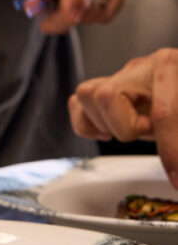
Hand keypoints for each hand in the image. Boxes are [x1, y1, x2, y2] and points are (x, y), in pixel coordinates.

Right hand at [68, 49, 177, 185]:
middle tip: (149, 135)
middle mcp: (140, 67)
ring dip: (107, 123)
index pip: (163, 112)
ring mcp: (119, 77)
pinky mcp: (106, 90)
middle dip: (126, 127)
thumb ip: (177, 134)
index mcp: (170, 66)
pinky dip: (88, 124)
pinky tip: (111, 132)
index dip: (171, 151)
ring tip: (132, 131)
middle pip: (107, 96)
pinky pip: (78, 104)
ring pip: (87, 95)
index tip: (177, 178)